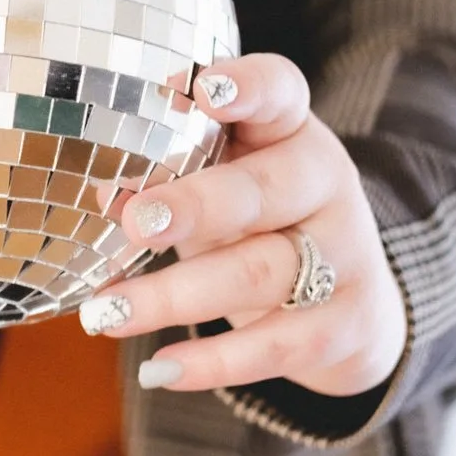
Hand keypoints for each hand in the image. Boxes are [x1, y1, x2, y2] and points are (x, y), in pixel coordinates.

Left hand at [76, 54, 408, 396]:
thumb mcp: (218, 184)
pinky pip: (275, 346)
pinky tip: (159, 369)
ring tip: (105, 315)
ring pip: (258, 273)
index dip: (247, 86)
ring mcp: (343, 255)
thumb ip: (165, 180)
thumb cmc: (258, 222)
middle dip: (197, 205)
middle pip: (263, 190)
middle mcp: (324, 184)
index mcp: (289, 131)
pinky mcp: (343, 325)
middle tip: (136, 220)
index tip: (204, 87)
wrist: (354, 299)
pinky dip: (213, 362)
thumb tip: (101, 194)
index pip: (279, 91)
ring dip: (174, 296)